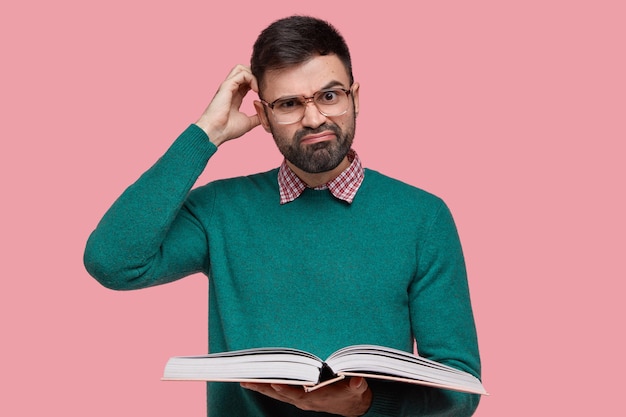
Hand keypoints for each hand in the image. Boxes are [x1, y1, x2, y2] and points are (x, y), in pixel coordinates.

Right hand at [195, 65, 260, 145]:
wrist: (216, 132)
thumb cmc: (227, 129)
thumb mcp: (248, 122)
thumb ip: (257, 117)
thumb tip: (266, 114)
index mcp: (235, 96)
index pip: (247, 81)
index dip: (257, 83)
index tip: (266, 92)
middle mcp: (231, 89)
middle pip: (244, 71)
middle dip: (255, 75)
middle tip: (264, 86)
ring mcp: (228, 86)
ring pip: (241, 68)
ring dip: (253, 74)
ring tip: (259, 87)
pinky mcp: (227, 85)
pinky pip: (241, 73)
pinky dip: (251, 78)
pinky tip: (256, 89)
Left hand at [241, 377, 371, 416]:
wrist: (352, 406)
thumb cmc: (353, 394)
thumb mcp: (358, 389)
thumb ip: (357, 385)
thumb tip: (358, 379)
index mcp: (316, 398)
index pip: (298, 394)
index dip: (287, 389)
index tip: (275, 382)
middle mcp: (304, 400)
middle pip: (280, 394)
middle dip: (264, 387)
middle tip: (247, 380)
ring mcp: (299, 400)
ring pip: (276, 394)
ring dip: (261, 387)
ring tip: (244, 380)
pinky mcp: (297, 397)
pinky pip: (278, 392)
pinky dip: (266, 387)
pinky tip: (255, 381)